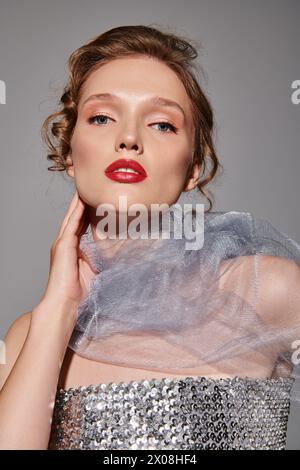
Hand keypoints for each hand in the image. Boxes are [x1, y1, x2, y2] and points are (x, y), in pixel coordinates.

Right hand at [40, 190, 96, 311]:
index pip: (80, 225)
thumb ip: (102, 259)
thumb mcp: (95, 270)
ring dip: (78, 202)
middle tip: (87, 188)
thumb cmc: (79, 291)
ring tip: (84, 188)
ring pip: (72, 217)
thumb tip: (119, 254)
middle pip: (74, 217)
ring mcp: (62, 243)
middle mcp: (65, 243)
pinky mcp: (62, 245)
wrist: (65, 302)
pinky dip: (76, 211)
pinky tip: (81, 200)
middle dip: (80, 203)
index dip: (86, 212)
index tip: (94, 201)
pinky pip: (71, 224)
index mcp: (72, 249)